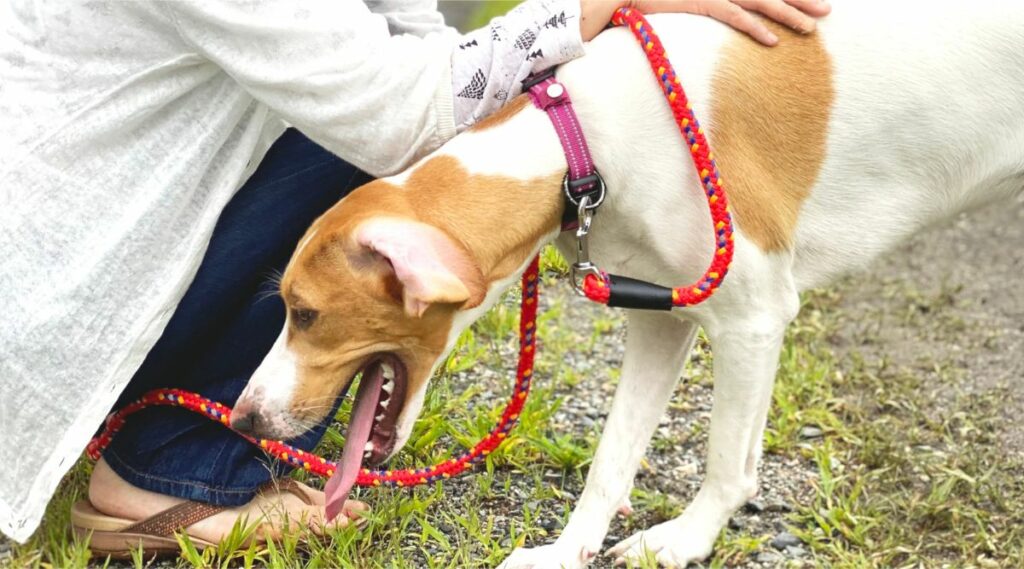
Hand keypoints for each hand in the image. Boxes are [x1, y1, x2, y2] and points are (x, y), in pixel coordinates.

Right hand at [579, 0, 832, 44]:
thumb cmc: (637, 0)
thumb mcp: (678, 2)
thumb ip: (703, 5)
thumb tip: (721, 12)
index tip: (806, 1)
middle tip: (828, 10)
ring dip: (788, 12)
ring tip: (814, 27)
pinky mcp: (693, 0)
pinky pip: (730, 14)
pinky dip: (753, 27)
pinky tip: (773, 42)